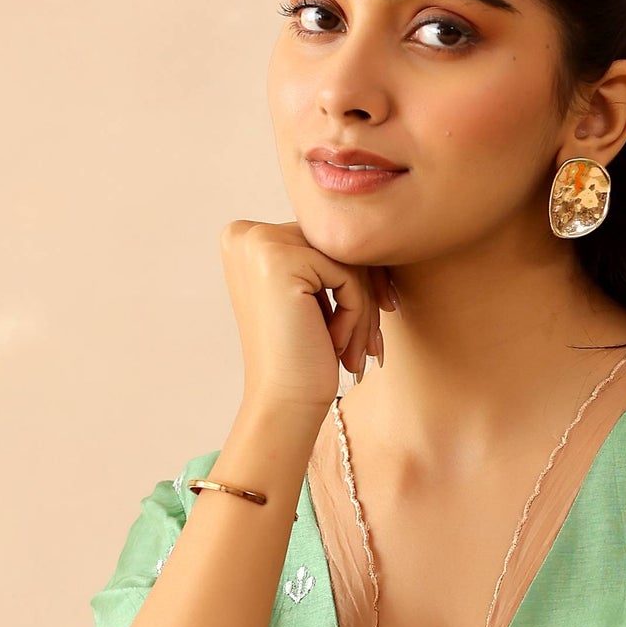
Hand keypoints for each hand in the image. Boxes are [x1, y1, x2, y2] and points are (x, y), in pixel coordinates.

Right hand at [219, 214, 396, 409]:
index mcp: (246, 237)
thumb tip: (376, 222)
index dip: (357, 277)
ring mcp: (258, 242)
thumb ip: (326, 252)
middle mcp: (245, 233)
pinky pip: (347, 274)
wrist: (284, 404)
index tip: (380, 315)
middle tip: (373, 343)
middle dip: (366, 292)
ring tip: (358, 351)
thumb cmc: (304, 356)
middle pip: (337, 244)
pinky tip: (339, 347)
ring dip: (365, 307)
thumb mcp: (313, 294)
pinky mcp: (278, 259)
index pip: (325, 239)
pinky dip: (357, 313)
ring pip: (347, 258)